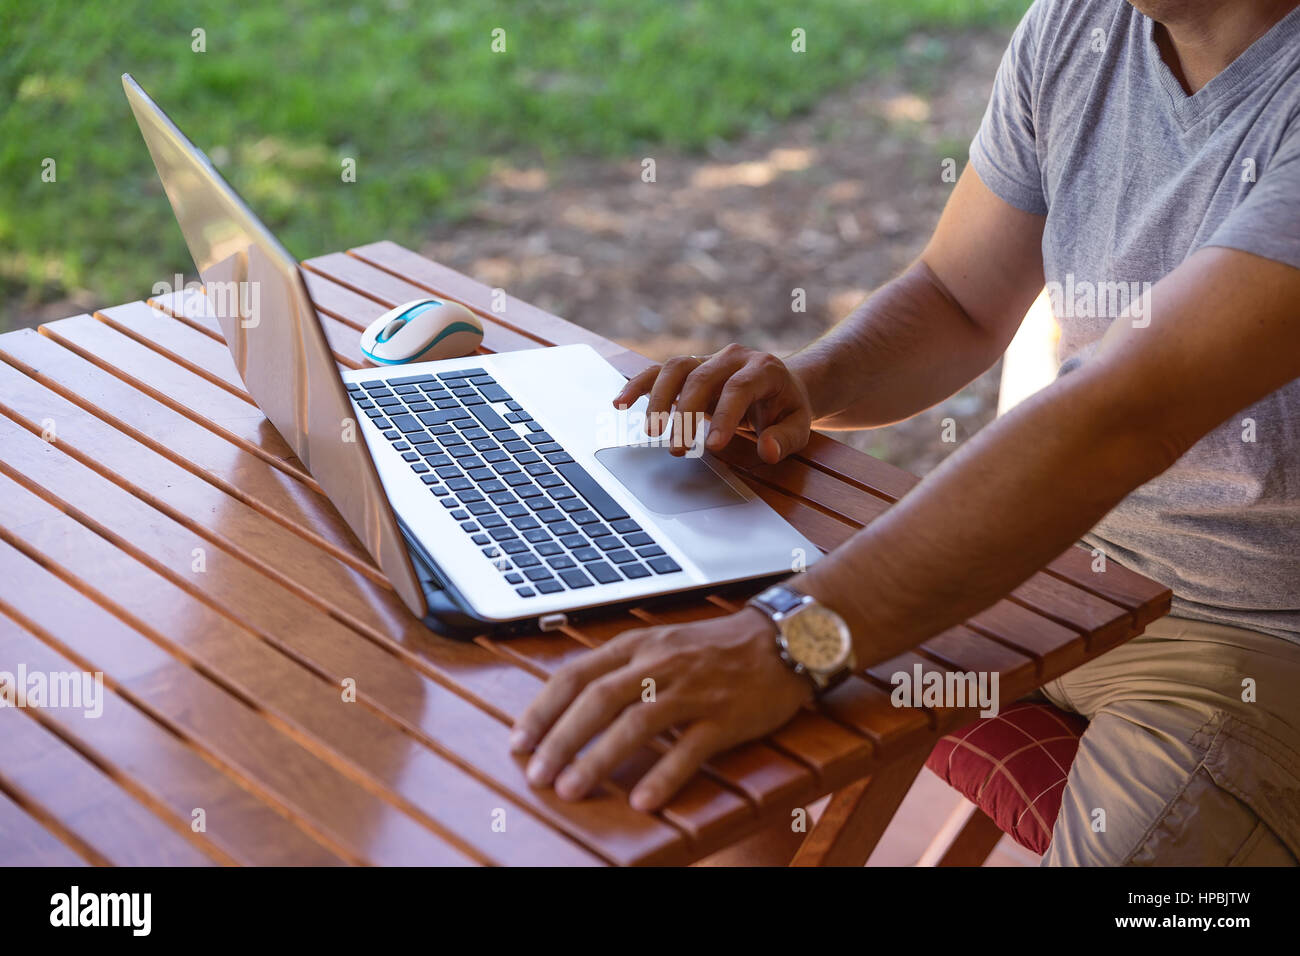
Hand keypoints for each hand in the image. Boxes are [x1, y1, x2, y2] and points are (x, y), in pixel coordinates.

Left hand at [509, 607, 812, 809]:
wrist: (784, 639)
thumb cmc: (716, 647)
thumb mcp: (661, 642)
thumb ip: (620, 667)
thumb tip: (569, 701)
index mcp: (638, 644)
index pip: (577, 674)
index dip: (543, 710)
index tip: (520, 741)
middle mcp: (660, 663)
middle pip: (598, 700)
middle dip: (561, 740)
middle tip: (536, 774)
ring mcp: (693, 690)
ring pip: (635, 724)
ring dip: (597, 760)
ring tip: (571, 790)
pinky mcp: (724, 717)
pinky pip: (688, 750)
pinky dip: (663, 776)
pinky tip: (641, 800)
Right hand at [613, 344, 813, 460]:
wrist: (780, 385)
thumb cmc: (786, 408)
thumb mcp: (798, 425)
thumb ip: (786, 438)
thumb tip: (768, 450)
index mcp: (763, 368)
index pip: (739, 387)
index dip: (724, 415)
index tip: (712, 446)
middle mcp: (732, 357)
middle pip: (701, 378)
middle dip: (686, 414)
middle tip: (678, 449)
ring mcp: (707, 359)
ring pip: (675, 368)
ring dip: (659, 399)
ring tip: (651, 432)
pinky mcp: (689, 368)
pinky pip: (658, 371)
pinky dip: (638, 385)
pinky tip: (620, 403)